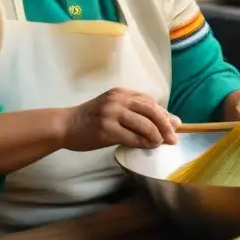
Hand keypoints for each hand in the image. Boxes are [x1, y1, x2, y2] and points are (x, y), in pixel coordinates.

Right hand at [62, 88, 178, 151]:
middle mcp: (117, 100)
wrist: (65, 125)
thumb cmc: (92, 119)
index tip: (174, 126)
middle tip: (173, 138)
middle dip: (166, 125)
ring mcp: (111, 114)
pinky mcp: (106, 129)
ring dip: (156, 135)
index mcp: (121, 93)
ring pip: (144, 124)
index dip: (164, 114)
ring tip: (160, 143)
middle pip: (151, 111)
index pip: (150, 101)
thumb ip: (137, 112)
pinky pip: (132, 137)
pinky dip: (144, 142)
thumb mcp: (114, 108)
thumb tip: (170, 121)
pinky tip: (149, 146)